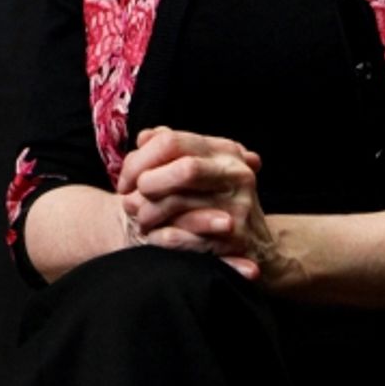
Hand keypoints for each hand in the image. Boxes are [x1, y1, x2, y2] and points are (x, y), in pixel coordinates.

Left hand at [116, 126, 284, 283]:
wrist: (260, 248)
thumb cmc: (215, 203)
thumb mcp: (201, 168)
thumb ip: (172, 149)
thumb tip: (144, 137)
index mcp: (223, 151)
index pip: (171, 140)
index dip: (139, 159)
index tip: (124, 180)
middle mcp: (236, 174)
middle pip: (183, 168)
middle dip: (147, 183)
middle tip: (129, 200)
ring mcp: (239, 207)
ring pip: (179, 202)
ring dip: (148, 213)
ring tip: (139, 219)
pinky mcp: (237, 240)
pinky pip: (185, 237)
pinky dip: (163, 238)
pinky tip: (156, 237)